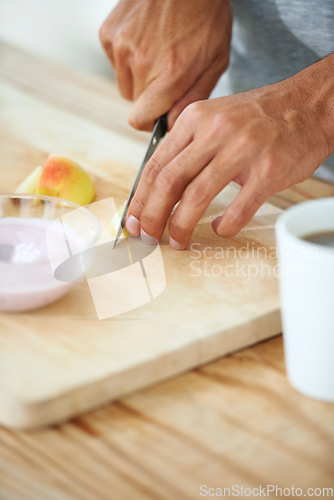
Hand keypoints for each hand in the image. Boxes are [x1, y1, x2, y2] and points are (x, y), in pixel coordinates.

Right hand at [99, 0, 231, 129]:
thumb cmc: (206, 17)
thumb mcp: (215, 61)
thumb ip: (193, 98)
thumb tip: (172, 125)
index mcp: (169, 73)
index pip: (140, 120)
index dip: (151, 122)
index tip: (161, 115)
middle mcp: (140, 61)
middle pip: (134, 105)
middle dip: (151, 98)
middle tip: (168, 76)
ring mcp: (121, 45)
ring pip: (125, 86)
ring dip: (139, 79)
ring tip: (158, 55)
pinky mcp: (108, 34)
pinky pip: (115, 64)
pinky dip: (128, 60)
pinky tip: (146, 41)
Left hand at [124, 62, 332, 248]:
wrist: (306, 106)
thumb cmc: (257, 118)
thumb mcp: (213, 118)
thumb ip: (186, 146)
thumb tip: (157, 188)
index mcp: (195, 119)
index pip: (156, 164)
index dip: (140, 198)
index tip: (133, 220)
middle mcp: (215, 131)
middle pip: (169, 182)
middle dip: (153, 216)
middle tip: (148, 236)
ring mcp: (243, 150)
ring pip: (197, 197)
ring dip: (181, 226)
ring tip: (178, 241)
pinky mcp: (268, 171)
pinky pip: (238, 209)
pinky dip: (224, 226)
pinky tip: (220, 228)